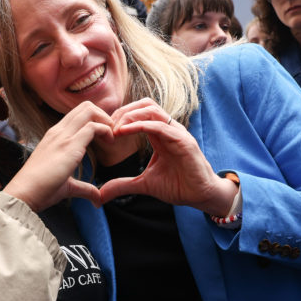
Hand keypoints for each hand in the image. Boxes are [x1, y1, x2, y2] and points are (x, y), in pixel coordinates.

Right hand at [4, 102, 114, 210]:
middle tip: (110, 135)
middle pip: (85, 107)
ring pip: (89, 110)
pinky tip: (110, 143)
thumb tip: (97, 198)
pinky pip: (93, 127)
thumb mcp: (67, 186)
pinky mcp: (70, 145)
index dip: (95, 121)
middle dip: (103, 116)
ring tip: (111, 138)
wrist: (24, 193)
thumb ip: (84, 188)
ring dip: (106, 121)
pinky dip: (106, 131)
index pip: (78, 115)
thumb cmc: (41, 190)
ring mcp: (63, 136)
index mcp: (55, 136)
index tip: (104, 137)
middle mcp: (58, 131)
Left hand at [98, 99, 237, 215]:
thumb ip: (122, 185)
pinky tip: (126, 131)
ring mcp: (177, 133)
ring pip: (152, 109)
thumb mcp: (143, 184)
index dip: (120, 117)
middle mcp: (169, 129)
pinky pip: (161, 125)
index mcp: (160, 134)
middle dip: (123, 111)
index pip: (139, 113)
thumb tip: (100, 195)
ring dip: (130, 115)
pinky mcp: (184, 141)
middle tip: (107, 126)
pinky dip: (141, 125)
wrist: (200, 196)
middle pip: (144, 104)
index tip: (105, 130)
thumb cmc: (178, 186)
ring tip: (115, 128)